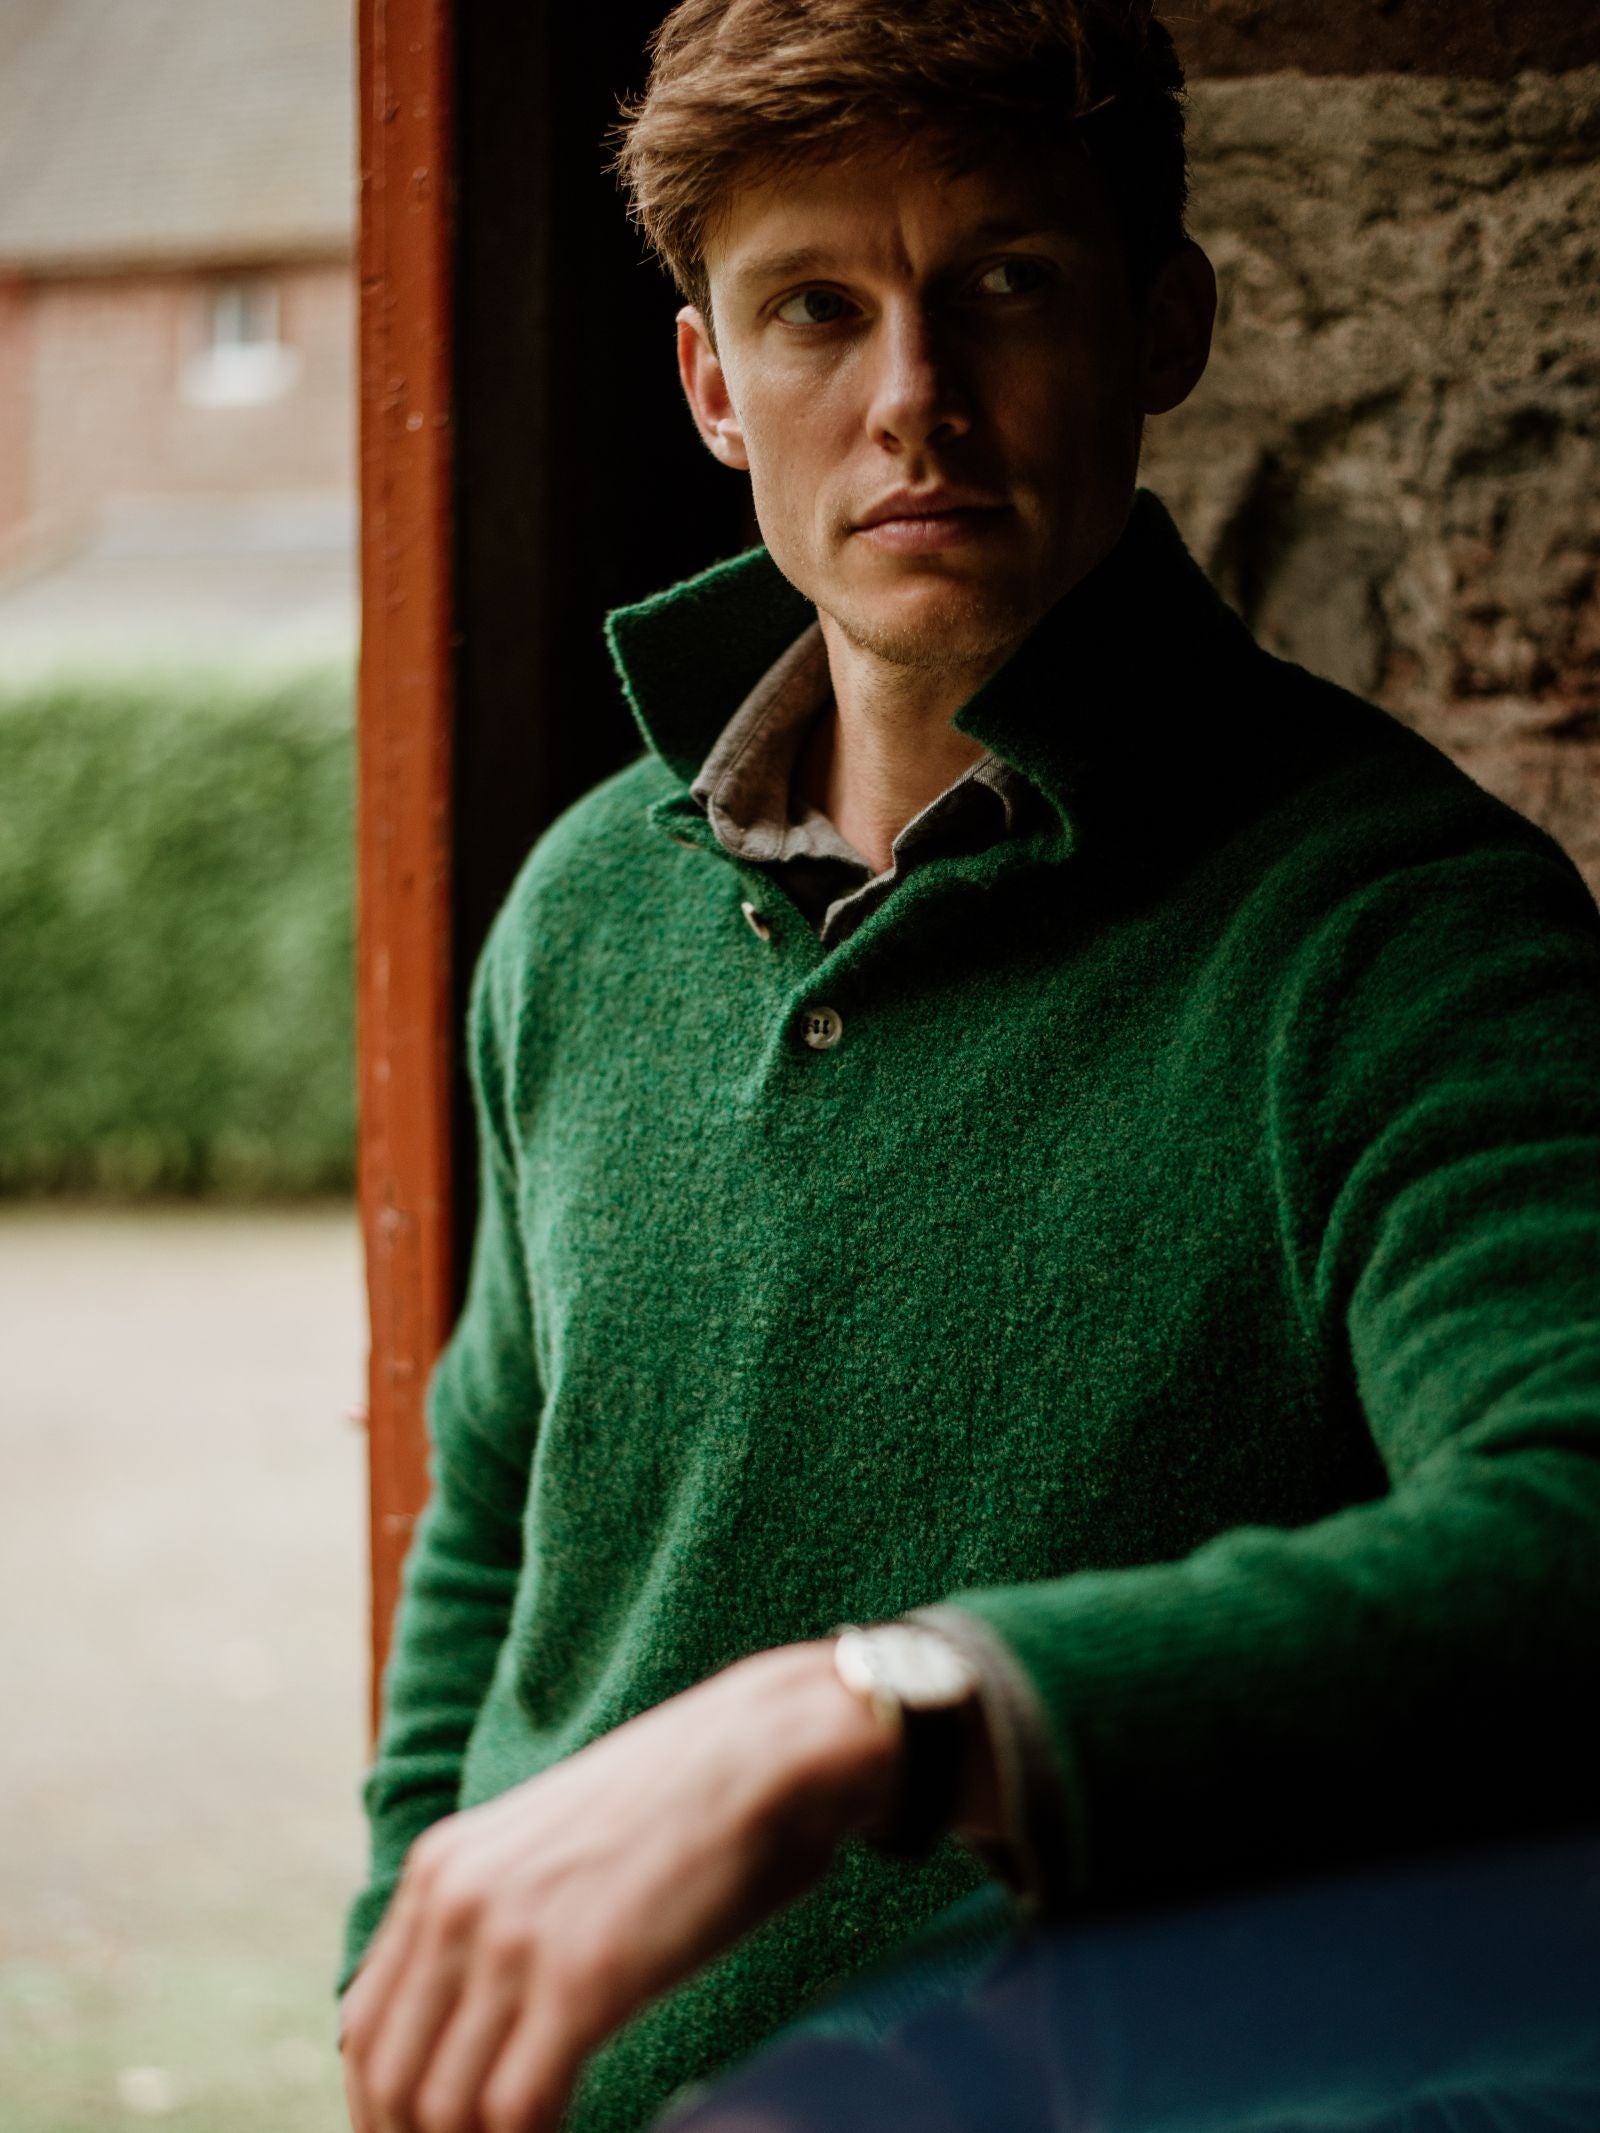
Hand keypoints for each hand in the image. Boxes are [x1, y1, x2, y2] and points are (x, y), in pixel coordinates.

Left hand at [337, 1640, 903, 2132]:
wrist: (768, 1749)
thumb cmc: (689, 1802)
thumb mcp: (558, 1845)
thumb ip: (505, 1912)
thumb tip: (486, 2013)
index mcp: (442, 1867)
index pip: (365, 2027)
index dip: (384, 2109)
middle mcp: (456, 1899)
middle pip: (387, 2078)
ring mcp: (514, 1938)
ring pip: (442, 2109)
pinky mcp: (581, 1979)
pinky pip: (516, 2113)